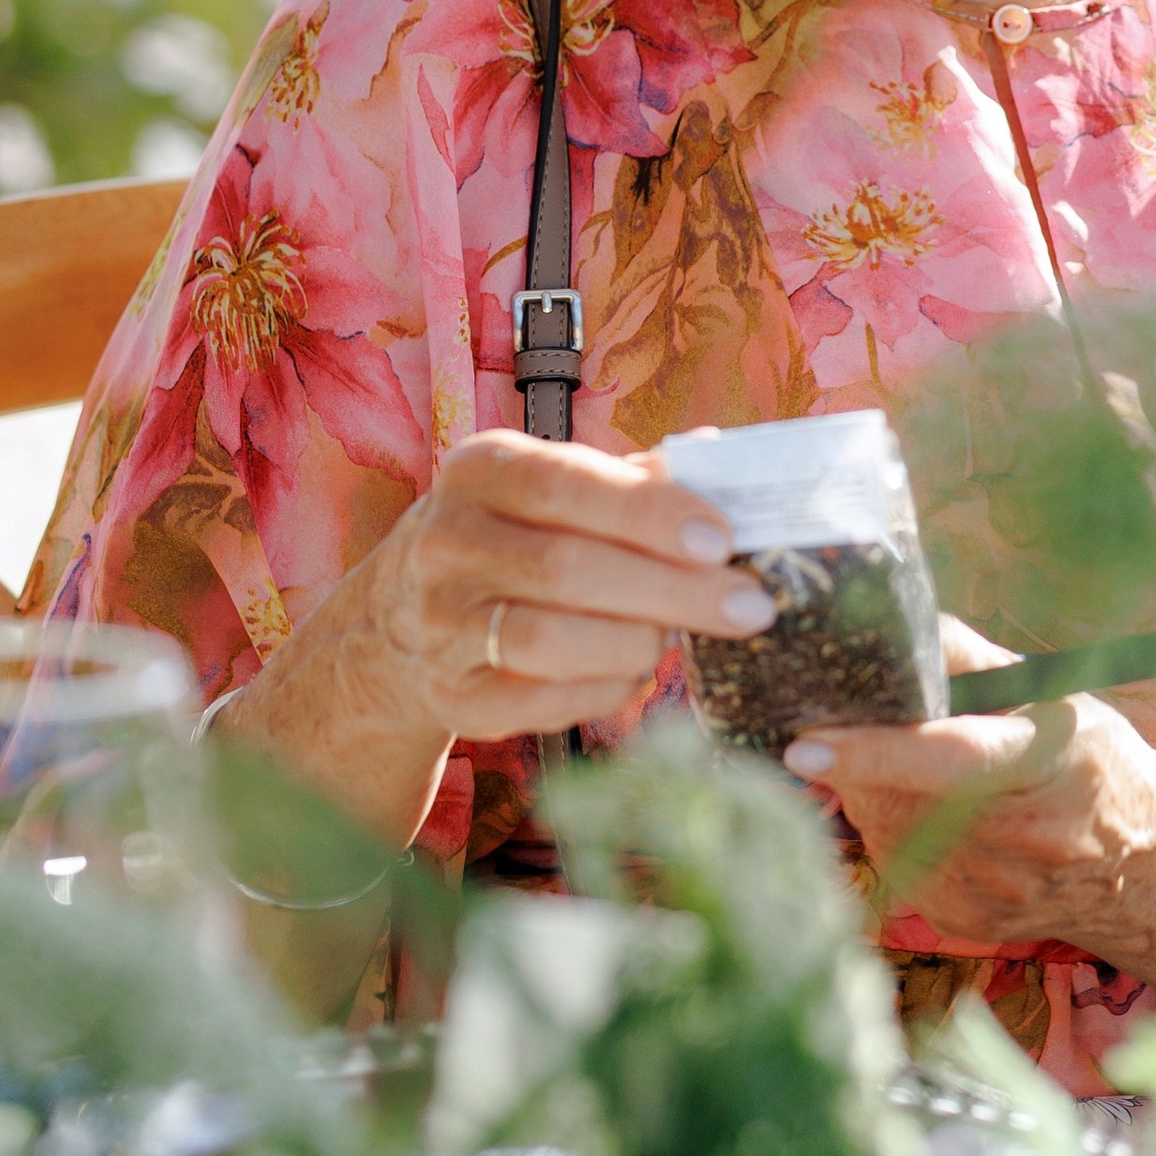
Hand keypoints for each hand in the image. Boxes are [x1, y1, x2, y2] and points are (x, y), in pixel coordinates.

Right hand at [225, 433, 774, 842]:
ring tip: (679, 638)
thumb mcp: (556, 487)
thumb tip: (721, 453)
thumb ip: (635, 478)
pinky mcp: (452, 696)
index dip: (647, 512)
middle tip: (749, 605)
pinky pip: (540, 701)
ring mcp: (441, 624)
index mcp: (480, 470)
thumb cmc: (516, 536)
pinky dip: (604, 690)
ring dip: (635, 642)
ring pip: (548, 640)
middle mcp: (447, 541)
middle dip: (672, 589)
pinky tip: (635, 675)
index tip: (721, 539)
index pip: (564, 482)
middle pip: (566, 568)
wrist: (407, 615)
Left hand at [783, 616, 1155, 1040]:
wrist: (1144, 865)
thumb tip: (892, 621)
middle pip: (900, 793)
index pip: (947, 760)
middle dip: (857, 756)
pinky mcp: (965, 922)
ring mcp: (991, 891)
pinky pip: (897, 863)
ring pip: (887, 827)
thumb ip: (970, 659)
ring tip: (911, 768)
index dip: (871, 752)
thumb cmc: (1092, 759)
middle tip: (841, 722)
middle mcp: (1020, 839)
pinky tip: (931, 814)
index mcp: (1048, 765)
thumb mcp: (1054, 695)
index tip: (803, 745)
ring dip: (874, 790)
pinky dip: (893, 828)